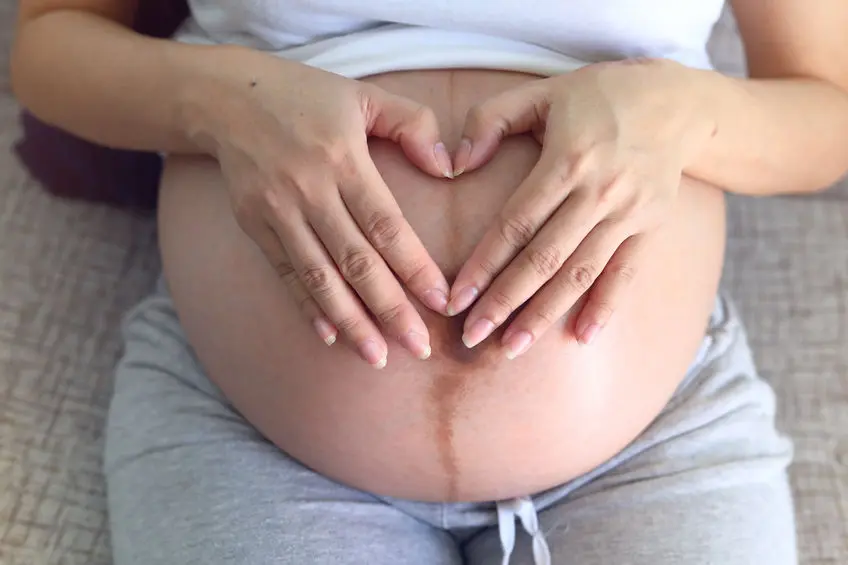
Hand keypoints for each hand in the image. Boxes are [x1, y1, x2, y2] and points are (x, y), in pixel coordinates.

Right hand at [197, 51, 455, 367]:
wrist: (224, 98)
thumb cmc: (306, 96)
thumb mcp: (365, 95)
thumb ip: (414, 124)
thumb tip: (449, 168)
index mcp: (343, 159)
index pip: (386, 225)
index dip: (415, 267)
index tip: (441, 302)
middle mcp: (309, 190)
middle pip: (356, 262)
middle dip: (389, 309)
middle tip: (419, 348)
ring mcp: (277, 211)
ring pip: (319, 278)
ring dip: (350, 322)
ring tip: (377, 357)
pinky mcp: (254, 225)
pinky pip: (285, 274)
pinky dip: (306, 308)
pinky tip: (328, 337)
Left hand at [446, 58, 713, 357]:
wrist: (678, 102)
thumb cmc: (598, 96)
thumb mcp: (540, 92)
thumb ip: (490, 121)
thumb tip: (454, 165)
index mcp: (566, 160)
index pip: (515, 225)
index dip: (483, 265)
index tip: (456, 299)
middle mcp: (599, 193)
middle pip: (543, 259)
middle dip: (504, 302)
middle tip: (472, 338)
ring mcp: (629, 213)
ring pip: (579, 274)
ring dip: (544, 315)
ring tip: (512, 348)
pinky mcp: (651, 227)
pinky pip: (626, 273)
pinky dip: (605, 307)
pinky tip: (582, 338)